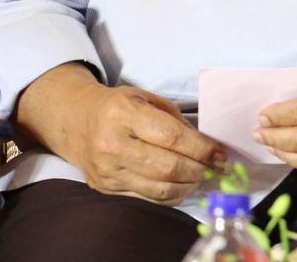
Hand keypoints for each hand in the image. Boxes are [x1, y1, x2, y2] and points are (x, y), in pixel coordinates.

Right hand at [19, 64, 223, 204]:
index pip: (171, 137)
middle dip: (199, 170)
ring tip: (204, 178)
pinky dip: (171, 195)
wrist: (76, 121)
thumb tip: (204, 145)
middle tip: (217, 169)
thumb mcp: (146, 99)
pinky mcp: (105, 188)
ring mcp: (107, 170)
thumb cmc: (118, 106)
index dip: (201, 148)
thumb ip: (175, 120)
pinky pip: (146, 197)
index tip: (220, 154)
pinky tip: (184, 186)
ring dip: (189, 186)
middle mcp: (112, 145)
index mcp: (124, 115)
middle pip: (167, 167)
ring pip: (158, 188)